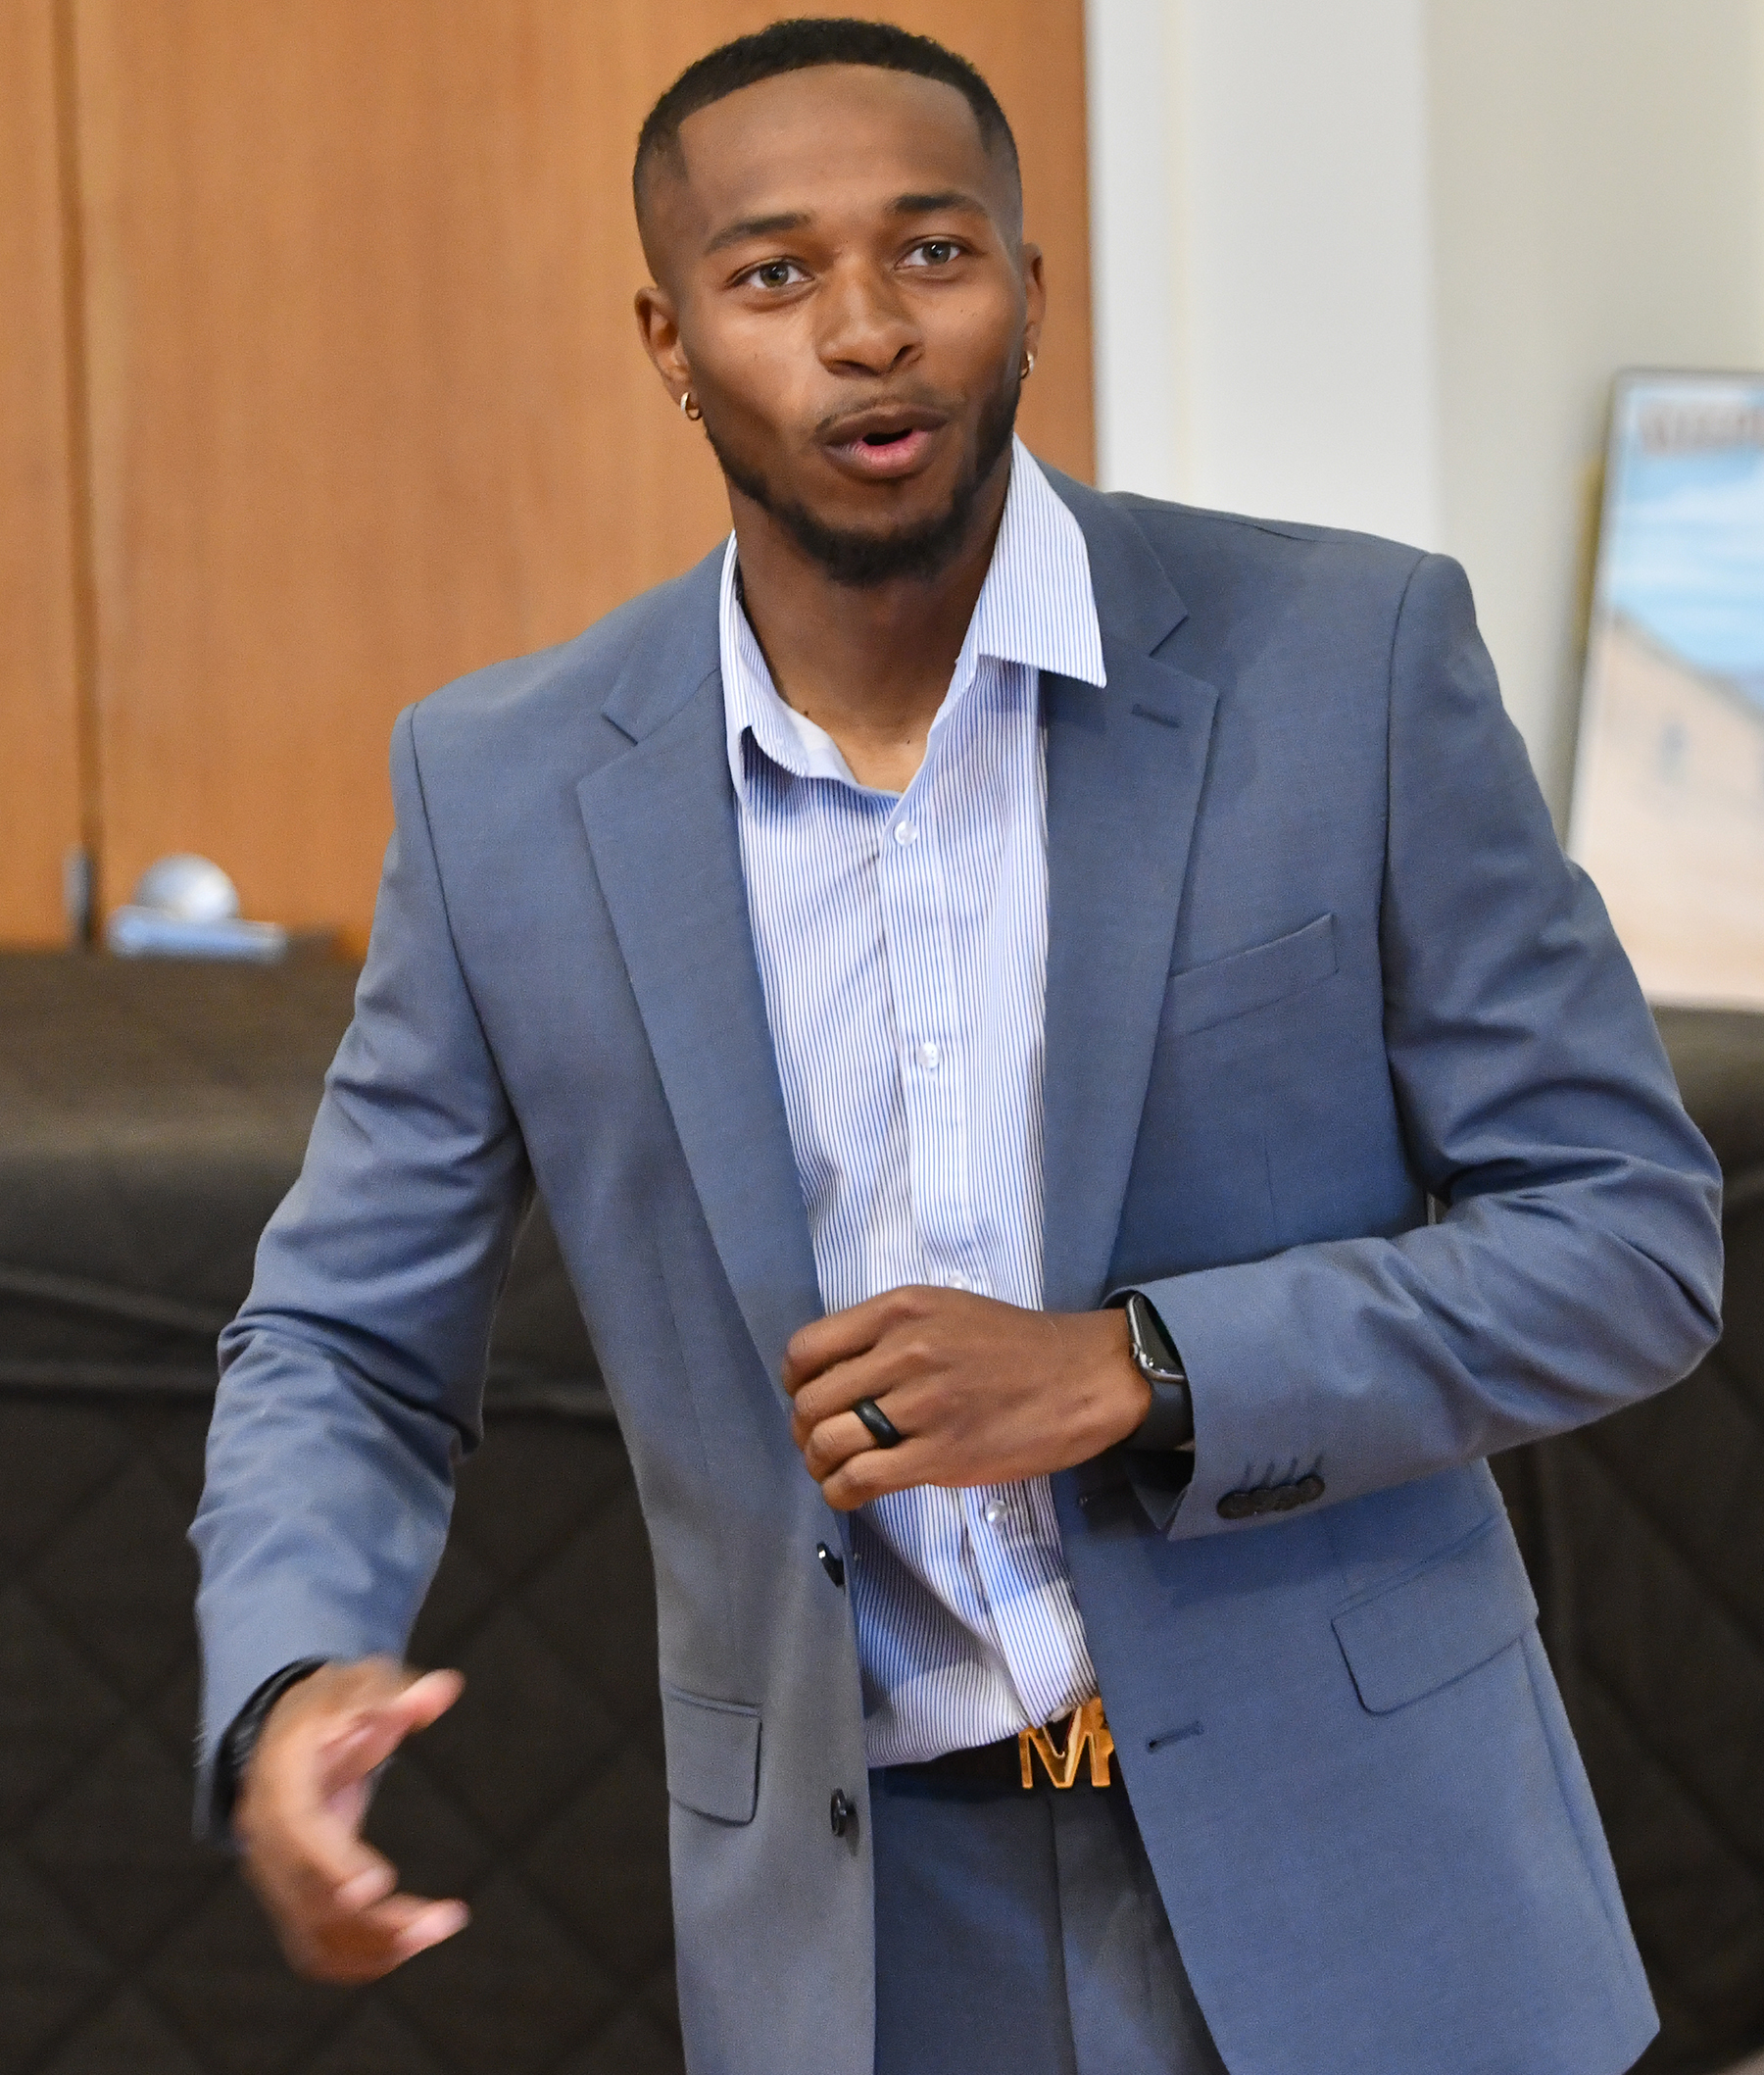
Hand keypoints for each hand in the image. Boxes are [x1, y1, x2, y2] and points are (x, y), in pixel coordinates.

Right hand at [234, 1656, 467, 1983]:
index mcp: (278, 1780)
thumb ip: (399, 1693)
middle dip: (373, 1919)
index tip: (377, 1886)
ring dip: (376, 1946)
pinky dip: (360, 1958)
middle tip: (443, 1921)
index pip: (297, 1831)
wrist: (286, 1735)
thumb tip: (444, 1689)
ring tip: (441, 1929)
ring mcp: (273, 1876)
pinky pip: (316, 1948)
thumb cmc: (330, 1706)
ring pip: (314, 1934)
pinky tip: (413, 1943)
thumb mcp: (360, 1684)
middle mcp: (265, 1839)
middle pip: (309, 1896)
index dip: (332, 1862)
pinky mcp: (291, 1900)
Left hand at [784, 1287, 1148, 1509]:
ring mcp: (923, 1405)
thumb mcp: (944, 1310)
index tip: (809, 1398)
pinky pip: (861, 1479)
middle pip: (811, 1401)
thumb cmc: (1013, 1345)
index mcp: (900, 1311)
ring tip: (834, 1469)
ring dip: (819, 1464)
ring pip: (829, 1442)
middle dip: (804, 1430)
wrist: (1080, 1377)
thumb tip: (833, 1374)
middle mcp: (905, 1351)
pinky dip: (841, 1493)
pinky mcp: (942, 1455)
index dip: (796, 1383)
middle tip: (821, 1443)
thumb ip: (888, 1334)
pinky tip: (850, 1492)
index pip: (807, 1349)